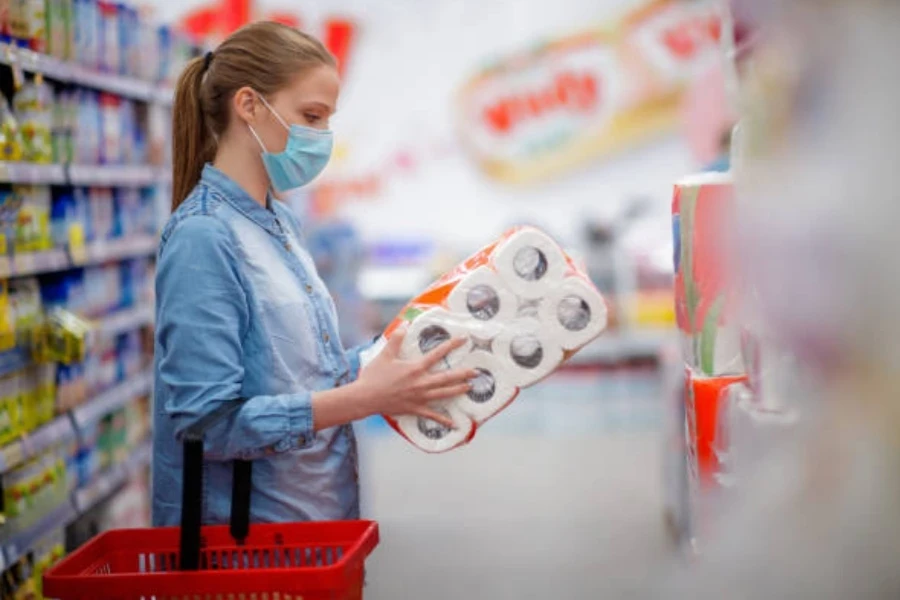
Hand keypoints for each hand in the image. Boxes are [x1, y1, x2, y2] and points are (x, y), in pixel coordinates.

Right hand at [355, 324, 474, 427]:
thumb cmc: (374, 376)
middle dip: (463, 374)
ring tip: (469, 388)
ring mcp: (420, 397)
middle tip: (476, 371)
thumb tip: (405, 324)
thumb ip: (396, 339)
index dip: (452, 345)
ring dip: (458, 390)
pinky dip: (444, 420)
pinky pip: (433, 415)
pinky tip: (454, 424)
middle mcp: (421, 383)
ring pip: (444, 394)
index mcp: (415, 368)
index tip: (463, 340)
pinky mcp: (415, 409)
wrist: (366, 398)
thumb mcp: (385, 354)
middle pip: (447, 377)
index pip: (437, 354)